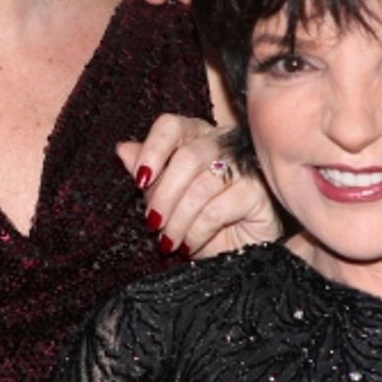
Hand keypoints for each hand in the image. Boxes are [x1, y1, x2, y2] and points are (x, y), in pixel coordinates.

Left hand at [117, 114, 280, 257]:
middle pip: (187, 156)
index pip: (172, 125)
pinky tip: (190, 244)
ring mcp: (245, 166)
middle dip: (163, 195)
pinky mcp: (258, 193)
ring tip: (169, 240)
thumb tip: (123, 149)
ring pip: (201, 185)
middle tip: (153, 223)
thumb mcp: (167, 200)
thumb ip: (150, 174)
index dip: (153, 149)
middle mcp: (224, 143)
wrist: (237, 256)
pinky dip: (197, 230)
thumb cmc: (202, 223)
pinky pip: (218, 208)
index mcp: (197, 136)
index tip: (139, 180)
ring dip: (178, 219)